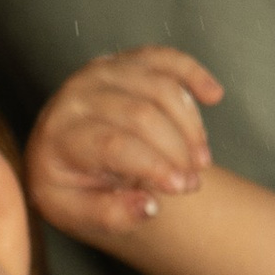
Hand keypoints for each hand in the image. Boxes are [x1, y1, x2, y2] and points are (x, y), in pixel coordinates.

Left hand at [24, 48, 223, 246]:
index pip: (114, 144)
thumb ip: (110, 216)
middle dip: (178, 149)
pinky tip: (213, 95)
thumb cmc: (71, 187)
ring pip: (159, 86)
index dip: (155, 165)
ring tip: (201, 158)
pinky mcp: (123, 61)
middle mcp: (77, 95)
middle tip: (194, 181)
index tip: (182, 188)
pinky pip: (164, 58)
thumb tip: (149, 206)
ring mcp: (101, 72)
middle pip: (142, 114)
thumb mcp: (78, 214)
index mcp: (61, 135)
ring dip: (190, 124)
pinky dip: (192, 73)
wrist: (61, 156)